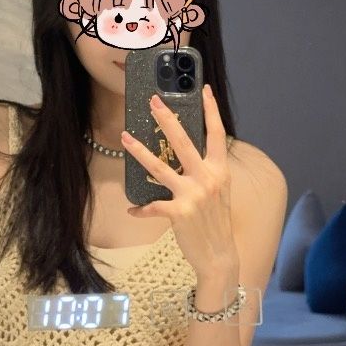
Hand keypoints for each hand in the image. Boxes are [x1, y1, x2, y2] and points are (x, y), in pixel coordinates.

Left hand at [121, 83, 238, 280]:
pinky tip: (132, 210)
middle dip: (166, 119)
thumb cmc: (216, 221)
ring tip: (125, 138)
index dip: (211, 110)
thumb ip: (206, 171)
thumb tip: (186, 154)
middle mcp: (207, 178)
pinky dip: (140, 209)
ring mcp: (192, 195)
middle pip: (183, 141)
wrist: (219, 255)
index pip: (216, 134)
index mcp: (219, 170)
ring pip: (160, 167)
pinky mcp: (178, 213)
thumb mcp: (218, 191)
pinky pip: (152, 206)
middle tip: (153, 101)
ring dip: (140, 151)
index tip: (204, 89)